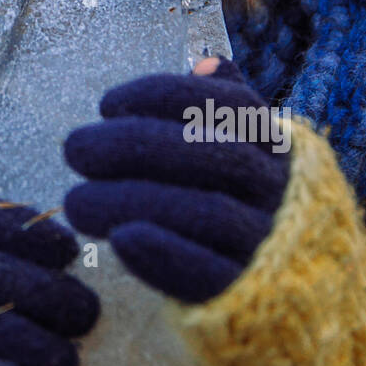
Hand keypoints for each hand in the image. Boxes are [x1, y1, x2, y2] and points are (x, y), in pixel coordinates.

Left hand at [62, 57, 291, 303]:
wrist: (292, 303)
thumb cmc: (245, 213)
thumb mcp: (243, 156)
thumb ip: (223, 110)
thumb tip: (206, 61)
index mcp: (272, 146)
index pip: (226, 104)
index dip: (161, 95)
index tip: (105, 105)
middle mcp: (277, 189)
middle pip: (209, 153)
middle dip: (131, 145)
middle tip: (73, 149)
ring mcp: (268, 244)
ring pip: (203, 211)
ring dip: (130, 200)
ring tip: (74, 203)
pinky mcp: (248, 297)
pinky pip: (208, 273)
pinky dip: (163, 253)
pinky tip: (120, 240)